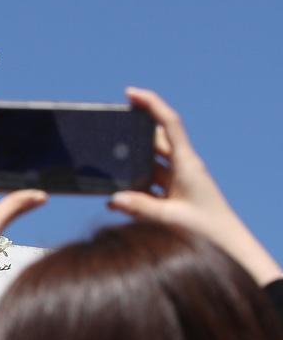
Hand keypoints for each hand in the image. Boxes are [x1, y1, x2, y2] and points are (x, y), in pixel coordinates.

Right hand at [109, 88, 281, 284]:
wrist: (230, 246)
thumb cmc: (207, 230)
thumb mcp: (171, 218)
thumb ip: (140, 208)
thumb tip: (112, 199)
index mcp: (187, 163)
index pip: (169, 124)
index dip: (151, 104)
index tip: (130, 94)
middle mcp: (184, 166)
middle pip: (157, 138)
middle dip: (135, 130)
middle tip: (111, 124)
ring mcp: (180, 179)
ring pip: (152, 160)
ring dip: (133, 159)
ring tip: (108, 159)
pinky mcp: (176, 193)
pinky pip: (151, 180)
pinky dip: (136, 182)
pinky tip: (120, 193)